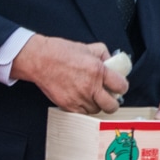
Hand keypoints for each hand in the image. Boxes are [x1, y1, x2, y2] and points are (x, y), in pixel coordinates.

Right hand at [11, 35, 128, 113]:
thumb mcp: (86, 47)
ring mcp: (78, 98)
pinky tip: (78, 98)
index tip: (117, 87)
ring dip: (95, 104)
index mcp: (97, 70)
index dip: (121, 87)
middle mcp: (90, 86)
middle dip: (112, 102)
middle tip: (107, 97)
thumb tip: (112, 61)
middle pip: (112, 105)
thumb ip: (103, 54)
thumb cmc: (58, 52)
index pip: (121, 86)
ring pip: (96, 110)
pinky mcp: (67, 105)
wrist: (37, 59)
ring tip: (89, 96)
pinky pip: (82, 113)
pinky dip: (82, 108)